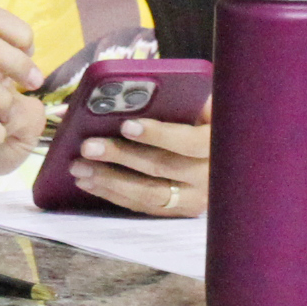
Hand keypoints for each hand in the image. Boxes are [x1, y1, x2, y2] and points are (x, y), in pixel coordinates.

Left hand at [70, 99, 211, 216]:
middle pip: (162, 169)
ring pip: (149, 194)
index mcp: (216, 143)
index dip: (158, 135)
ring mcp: (194, 199)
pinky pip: (142, 206)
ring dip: (110, 180)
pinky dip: (113, 194)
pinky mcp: (177, 212)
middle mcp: (209, 176)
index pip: (189, 142)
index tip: (126, 125)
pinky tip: (89, 181)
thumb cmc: (203, 120)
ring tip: (79, 167)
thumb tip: (132, 93)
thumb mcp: (200, 106)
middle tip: (88, 147)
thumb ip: (178, 100)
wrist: (227, 160)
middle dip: (121, 156)